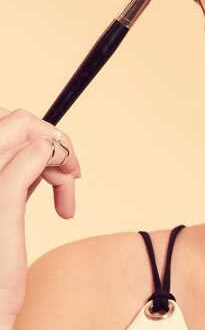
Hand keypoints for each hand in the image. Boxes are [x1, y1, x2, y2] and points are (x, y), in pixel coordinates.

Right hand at [0, 107, 80, 319]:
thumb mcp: (5, 211)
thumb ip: (17, 178)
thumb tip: (41, 152)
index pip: (2, 123)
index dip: (33, 134)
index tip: (58, 169)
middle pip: (13, 118)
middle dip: (51, 138)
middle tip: (72, 175)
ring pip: (26, 128)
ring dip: (61, 153)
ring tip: (69, 192)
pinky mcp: (1, 196)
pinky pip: (37, 154)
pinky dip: (61, 167)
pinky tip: (66, 210)